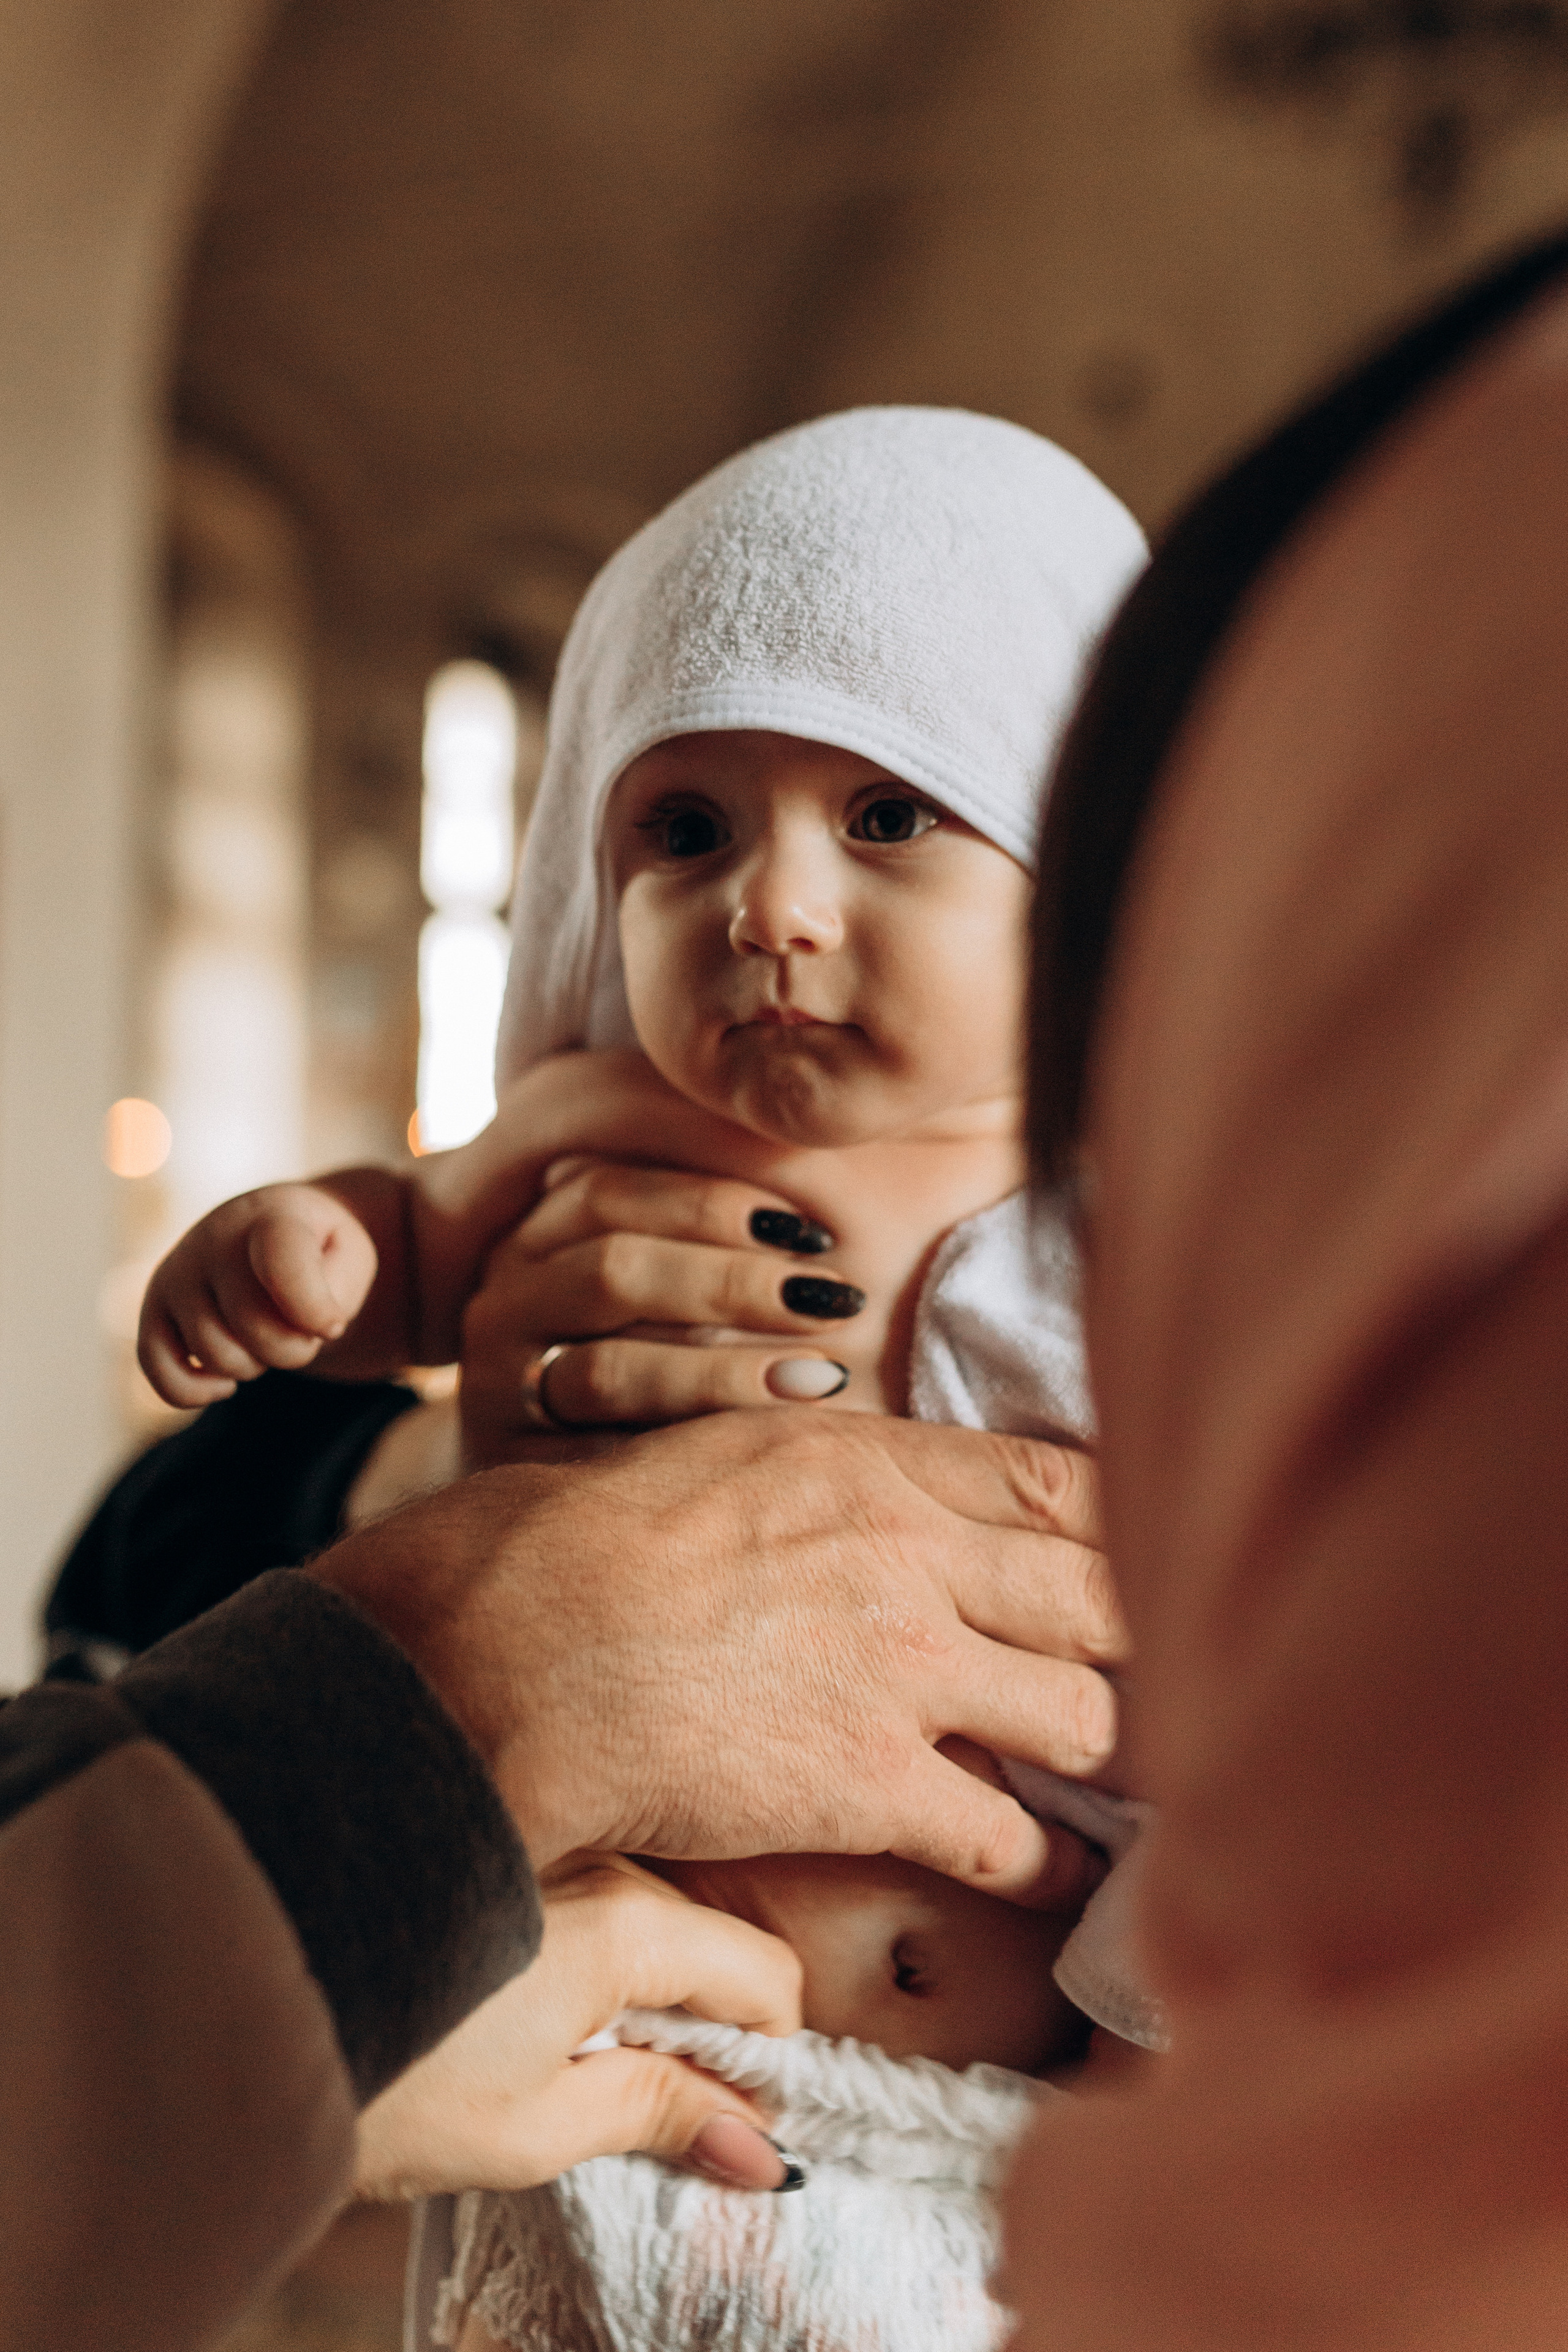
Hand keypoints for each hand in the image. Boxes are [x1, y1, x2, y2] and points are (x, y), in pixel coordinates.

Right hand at [139, 1182, 380, 1405]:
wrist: (268, 1235)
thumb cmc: (318, 1253)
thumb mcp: (350, 1258)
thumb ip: (338, 1290)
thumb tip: (306, 1330)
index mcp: (270, 1215)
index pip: (282, 1262)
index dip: (314, 1310)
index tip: (332, 1326)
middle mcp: (212, 1238)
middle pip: (255, 1328)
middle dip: (293, 1348)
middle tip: (299, 1330)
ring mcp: (175, 1274)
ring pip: (216, 1356)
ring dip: (254, 1366)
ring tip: (262, 1335)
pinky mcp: (151, 1311)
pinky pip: (161, 1375)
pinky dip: (195, 1394)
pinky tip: (224, 1382)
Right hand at [314, 1408, 1125, 1905]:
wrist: (512, 1648)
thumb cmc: (575, 1542)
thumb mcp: (719, 1451)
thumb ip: (826, 1467)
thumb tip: (875, 1487)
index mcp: (870, 1460)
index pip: (1054, 1485)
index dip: (1119, 1525)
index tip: (1146, 1552)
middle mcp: (911, 1555)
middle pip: (1099, 1592)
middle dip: (1143, 1633)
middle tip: (1170, 1662)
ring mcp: (905, 1671)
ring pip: (1084, 1713)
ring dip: (1109, 1746)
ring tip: (1122, 1767)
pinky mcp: (875, 1786)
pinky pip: (1014, 1839)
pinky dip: (1055, 1865)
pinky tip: (1068, 1874)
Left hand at [354, 1854, 801, 2199]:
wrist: (250, 2004)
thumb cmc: (388, 2078)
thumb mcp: (536, 2127)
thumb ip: (657, 2115)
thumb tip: (758, 2151)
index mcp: (629, 1922)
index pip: (766, 1978)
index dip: (765, 2063)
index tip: (727, 2124)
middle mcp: (602, 1864)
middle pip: (711, 1946)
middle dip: (708, 2030)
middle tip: (652, 2108)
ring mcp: (553, 1850)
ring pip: (655, 1923)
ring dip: (649, 1997)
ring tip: (578, 2068)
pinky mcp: (506, 1853)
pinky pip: (596, 1905)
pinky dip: (598, 1965)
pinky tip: (533, 2019)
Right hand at [461, 1159, 859, 1463]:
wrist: (534, 1496)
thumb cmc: (634, 1363)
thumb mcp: (651, 1288)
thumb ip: (697, 1234)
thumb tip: (806, 1196)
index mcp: (534, 1238)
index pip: (608, 1192)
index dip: (713, 1202)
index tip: (811, 1231)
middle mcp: (503, 1302)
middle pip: (615, 1270)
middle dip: (735, 1283)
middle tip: (836, 1300)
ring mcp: (497, 1388)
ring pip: (612, 1370)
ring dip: (728, 1371)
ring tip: (825, 1375)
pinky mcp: (515, 1473)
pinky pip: (610, 1463)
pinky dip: (698, 1448)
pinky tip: (771, 1447)